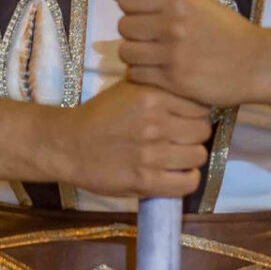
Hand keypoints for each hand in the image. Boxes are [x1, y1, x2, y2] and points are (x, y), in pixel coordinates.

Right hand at [58, 81, 212, 198]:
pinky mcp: (145, 181)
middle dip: (194, 135)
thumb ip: (160, 87)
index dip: (196, 112)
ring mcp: (151, 154)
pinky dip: (187, 179)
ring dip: (190, 157)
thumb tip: (193, 87)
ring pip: (198, 156)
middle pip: (202, 131)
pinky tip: (176, 174)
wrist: (68, 144)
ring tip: (177, 156)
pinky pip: (188, 182)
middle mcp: (155, 123)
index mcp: (152, 96)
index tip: (186, 118)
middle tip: (181, 138)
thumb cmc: (101, 114)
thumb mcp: (129, 88)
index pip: (200, 105)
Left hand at [112, 0, 270, 107]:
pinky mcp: (172, 79)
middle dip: (132, 32)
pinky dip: (141, 73)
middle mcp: (172, 25)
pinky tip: (156, 70)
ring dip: (134, 54)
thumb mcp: (198, 3)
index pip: (128, 1)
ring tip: (150, 55)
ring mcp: (171, 54)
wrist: (257, 63)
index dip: (130, 8)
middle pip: (124, 27)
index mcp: (178, 0)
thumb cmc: (228, 31)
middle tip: (148, 38)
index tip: (141, 15)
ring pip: (126, 51)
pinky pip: (136, 74)